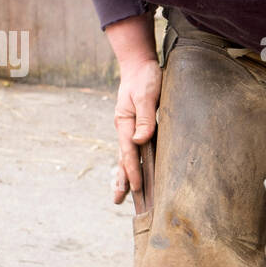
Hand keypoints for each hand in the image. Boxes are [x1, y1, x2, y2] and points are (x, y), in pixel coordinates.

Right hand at [112, 59, 161, 203]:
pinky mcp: (137, 127)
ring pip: (125, 156)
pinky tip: (134, 172)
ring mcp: (129, 128)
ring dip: (124, 175)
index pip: (128, 152)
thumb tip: (140, 140)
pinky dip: (131, 163)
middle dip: (122, 180)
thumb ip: (145, 118)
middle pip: (122, 159)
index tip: (138, 188)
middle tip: (119, 201)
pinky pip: (133, 150)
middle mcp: (124, 128)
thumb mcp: (146, 95)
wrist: (140, 64)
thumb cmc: (145, 78)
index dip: (133, 171)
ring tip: (121, 194)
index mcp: (124, 123)